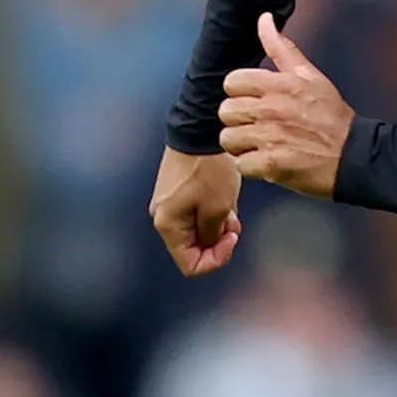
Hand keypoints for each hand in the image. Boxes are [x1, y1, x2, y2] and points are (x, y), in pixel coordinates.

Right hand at [150, 146, 244, 275]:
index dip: (216, 259)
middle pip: (193, 248)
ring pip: (196, 230)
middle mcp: (162, 216)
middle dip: (217, 241)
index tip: (231, 238)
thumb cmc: (209, 168)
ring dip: (216, 225)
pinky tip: (223, 197)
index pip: (191, 265)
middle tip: (233, 222)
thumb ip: (213, 235)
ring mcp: (168, 202)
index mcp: (168, 225)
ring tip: (230, 206)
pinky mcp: (176, 191)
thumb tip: (210, 241)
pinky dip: (211, 212)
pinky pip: (195, 213)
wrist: (201, 130)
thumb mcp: (219, 207)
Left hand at [218, 14, 353, 197]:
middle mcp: (270, 109)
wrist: (353, 156)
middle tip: (257, 125)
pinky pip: (241, 165)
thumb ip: (282, 48)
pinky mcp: (270, 165)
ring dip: (242, 145)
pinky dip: (252, 167)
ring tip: (261, 145)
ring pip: (228, 139)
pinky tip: (266, 162)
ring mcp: (269, 137)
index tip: (254, 101)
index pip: (232, 82)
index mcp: (278, 85)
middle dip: (238, 120)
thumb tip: (264, 18)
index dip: (240, 92)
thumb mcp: (310, 76)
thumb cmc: (332, 116)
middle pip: (225, 111)